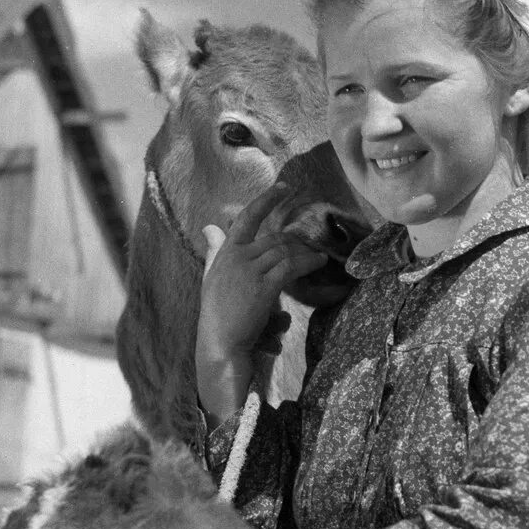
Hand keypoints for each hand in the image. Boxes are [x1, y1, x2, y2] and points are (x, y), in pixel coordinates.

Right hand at [196, 182, 327, 418]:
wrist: (220, 341)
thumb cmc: (217, 313)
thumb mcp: (212, 276)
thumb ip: (214, 250)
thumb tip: (209, 226)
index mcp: (224, 252)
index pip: (246, 218)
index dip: (267, 200)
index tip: (284, 187)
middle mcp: (237, 256)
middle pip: (274, 239)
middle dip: (295, 241)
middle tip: (312, 243)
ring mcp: (251, 270)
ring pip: (285, 252)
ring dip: (305, 252)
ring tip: (319, 255)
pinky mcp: (264, 286)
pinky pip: (290, 267)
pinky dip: (307, 262)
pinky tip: (319, 262)